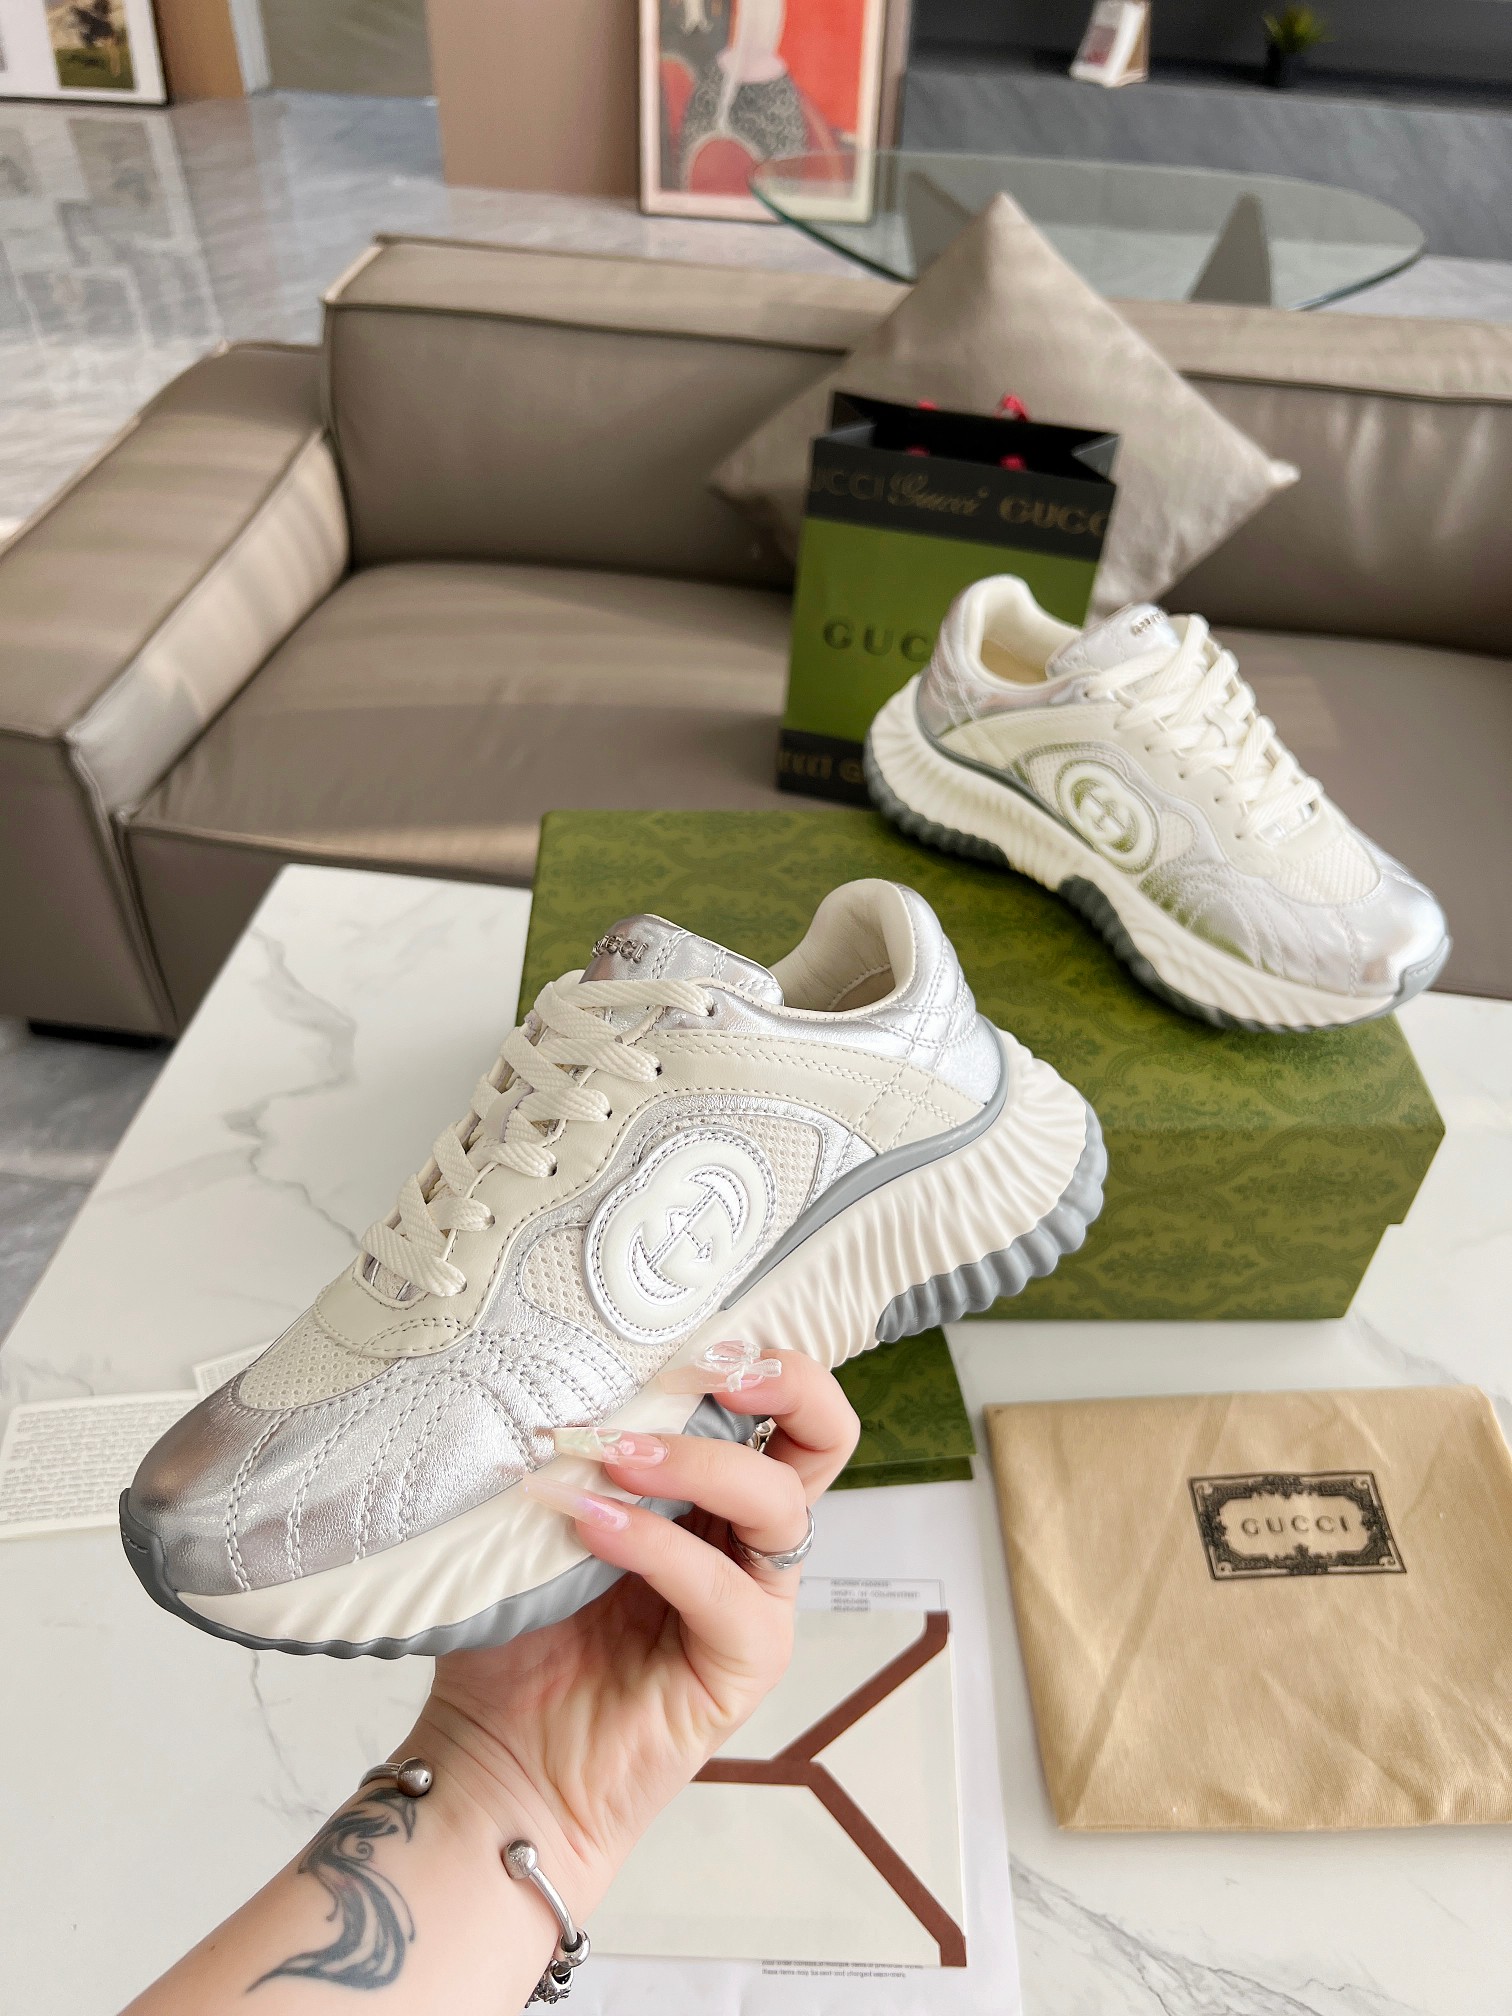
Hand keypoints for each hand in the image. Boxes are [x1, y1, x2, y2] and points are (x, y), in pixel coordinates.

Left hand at [411, 1347, 858, 1916]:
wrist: (497, 1759)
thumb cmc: (521, 1633)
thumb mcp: (548, 1515)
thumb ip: (577, 1451)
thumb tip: (563, 1363)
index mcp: (714, 1488)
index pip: (782, 1402)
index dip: (762, 1357)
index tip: (695, 1336)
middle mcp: (748, 1536)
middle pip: (824, 1436)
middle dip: (781, 1382)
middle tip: (704, 1370)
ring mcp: (754, 1599)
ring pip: (779, 1501)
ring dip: (697, 1462)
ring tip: (615, 1459)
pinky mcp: (743, 1663)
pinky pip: (723, 1589)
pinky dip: (657, 1545)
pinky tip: (591, 1527)